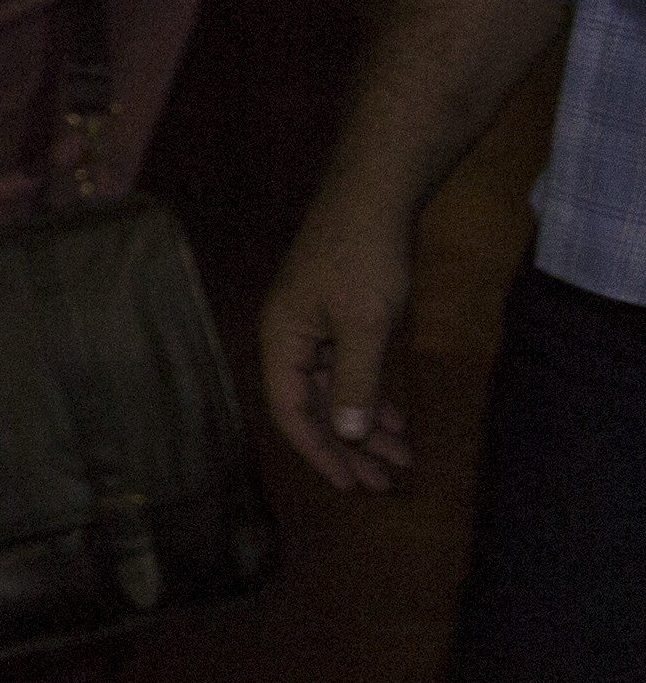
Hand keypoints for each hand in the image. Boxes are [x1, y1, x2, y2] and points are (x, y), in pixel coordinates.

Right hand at [258, 198, 423, 495]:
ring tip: (399, 460)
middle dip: (349, 448)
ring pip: (336, 392)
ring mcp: (314, 329)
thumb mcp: (365, 325)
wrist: (375, 197)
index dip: (320, 451)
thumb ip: (356, 381)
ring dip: (365, 426)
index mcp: (281, 341)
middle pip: (314, 407)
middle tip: (384, 485)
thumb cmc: (364, 258)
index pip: (292, 411)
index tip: (351, 485)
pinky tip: (394, 419)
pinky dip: (371, 397)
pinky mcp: (339, 318)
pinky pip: (350, 371)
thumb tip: (348, 435)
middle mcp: (290, 340)